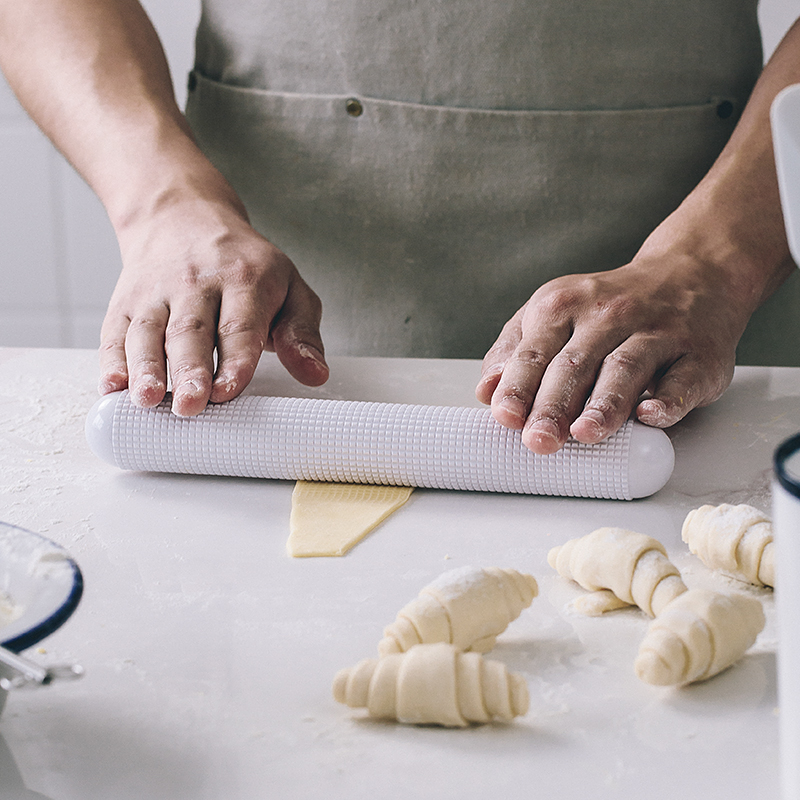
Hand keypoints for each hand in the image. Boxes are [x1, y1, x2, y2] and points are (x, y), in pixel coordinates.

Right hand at [98, 196, 327, 415]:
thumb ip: (302, 333)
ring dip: (146, 367)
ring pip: (149, 331)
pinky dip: (113, 361)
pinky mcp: (126, 302)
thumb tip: (315, 374)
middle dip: (190, 370)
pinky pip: (116, 332)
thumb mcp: (289, 287)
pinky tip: (112, 386)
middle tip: (190, 404)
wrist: (183, 215)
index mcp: (245, 279)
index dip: (234, 360)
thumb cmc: (245, 264)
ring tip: (147, 399)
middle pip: (191, 331)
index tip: (230, 390)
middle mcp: (197, 283)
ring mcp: (157, 292)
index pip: (239, 325)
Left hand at [475, 255, 750, 453]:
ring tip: (585, 433)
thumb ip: (516, 350)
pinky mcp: (698, 355)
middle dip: (554, 405)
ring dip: (604, 403)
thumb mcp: (554, 313)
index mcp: (563, 305)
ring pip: (626, 367)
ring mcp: (657, 332)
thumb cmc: (609, 308)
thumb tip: (487, 391)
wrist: (692, 273)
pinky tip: (650, 414)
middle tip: (539, 440)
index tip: (506, 417)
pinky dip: (668, 398)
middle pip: (575, 364)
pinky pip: (683, 378)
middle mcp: (609, 314)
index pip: (534, 352)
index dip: (518, 387)